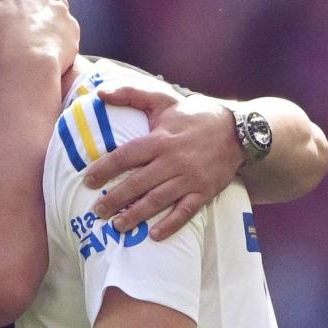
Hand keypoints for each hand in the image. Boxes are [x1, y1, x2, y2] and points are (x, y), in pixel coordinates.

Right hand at [0, 0, 78, 70]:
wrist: (30, 62)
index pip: (12, 2)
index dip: (6, 18)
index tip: (2, 33)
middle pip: (34, 9)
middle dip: (28, 21)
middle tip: (18, 42)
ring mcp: (61, 14)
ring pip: (51, 20)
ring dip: (45, 30)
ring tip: (34, 50)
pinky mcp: (73, 31)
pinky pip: (66, 34)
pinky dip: (59, 41)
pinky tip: (49, 53)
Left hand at [84, 87, 244, 239]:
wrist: (238, 130)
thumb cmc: (194, 115)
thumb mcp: (163, 99)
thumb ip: (131, 93)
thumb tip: (100, 92)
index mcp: (160, 139)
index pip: (126, 156)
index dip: (105, 169)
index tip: (88, 181)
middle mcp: (173, 160)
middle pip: (139, 183)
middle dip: (115, 198)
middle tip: (97, 211)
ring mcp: (190, 178)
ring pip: (158, 200)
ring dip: (136, 215)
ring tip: (118, 226)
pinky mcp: (204, 192)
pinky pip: (186, 212)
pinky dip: (170, 225)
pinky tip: (154, 235)